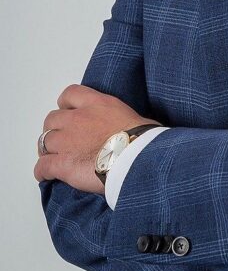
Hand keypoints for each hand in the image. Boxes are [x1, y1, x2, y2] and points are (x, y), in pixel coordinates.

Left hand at [34, 84, 160, 194]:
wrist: (137, 158)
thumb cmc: (143, 140)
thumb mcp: (134, 117)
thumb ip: (120, 118)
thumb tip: (128, 128)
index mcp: (97, 104)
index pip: (70, 94)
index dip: (66, 105)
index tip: (69, 112)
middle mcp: (77, 119)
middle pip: (52, 119)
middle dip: (55, 129)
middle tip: (63, 139)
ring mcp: (66, 141)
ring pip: (44, 142)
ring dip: (48, 149)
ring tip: (53, 157)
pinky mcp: (62, 164)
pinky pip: (42, 166)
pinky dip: (42, 171)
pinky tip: (46, 176)